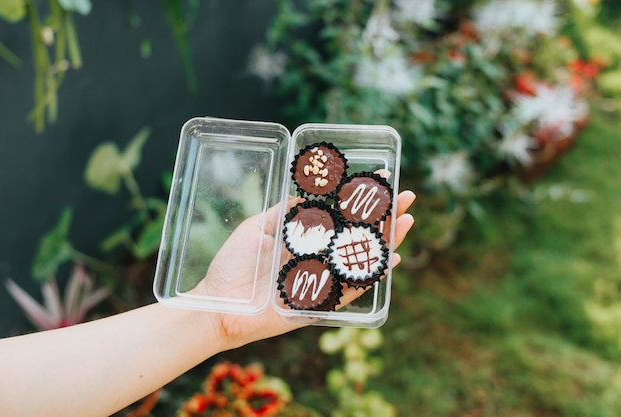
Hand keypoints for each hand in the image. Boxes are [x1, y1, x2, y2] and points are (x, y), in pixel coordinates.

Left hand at [203, 190, 415, 349]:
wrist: (217, 304)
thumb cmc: (231, 266)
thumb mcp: (255, 228)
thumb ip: (282, 213)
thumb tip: (305, 195)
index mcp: (303, 239)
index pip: (339, 216)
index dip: (360, 200)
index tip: (380, 180)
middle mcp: (316, 257)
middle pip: (357, 235)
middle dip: (384, 216)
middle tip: (407, 197)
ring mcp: (320, 279)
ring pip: (360, 259)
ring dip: (385, 241)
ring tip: (407, 221)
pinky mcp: (319, 303)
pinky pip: (350, 289)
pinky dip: (370, 277)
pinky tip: (389, 260)